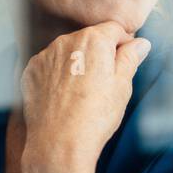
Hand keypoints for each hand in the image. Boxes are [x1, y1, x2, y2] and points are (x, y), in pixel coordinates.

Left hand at [8, 22, 151, 172]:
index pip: (114, 29)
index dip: (123, 43)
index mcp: (93, 39)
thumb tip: (140, 43)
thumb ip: (130, 58)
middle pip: (89, 38)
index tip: (126, 59)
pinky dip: (57, 75)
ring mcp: (46, 55)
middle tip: (105, 81)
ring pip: (68, 51)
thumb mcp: (122, 86)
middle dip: (99, 53)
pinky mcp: (31, 71)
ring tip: (83, 92)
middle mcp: (66, 41)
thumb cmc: (96, 116)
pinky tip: (64, 96)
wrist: (59, 143)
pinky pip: (49, 65)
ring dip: (77, 63)